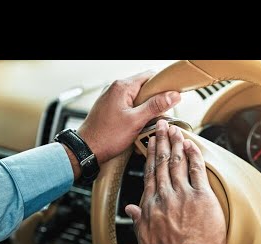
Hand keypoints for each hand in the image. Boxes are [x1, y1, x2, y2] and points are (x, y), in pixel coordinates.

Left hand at [66, 71, 180, 178]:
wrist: (87, 149)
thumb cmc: (106, 136)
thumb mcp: (136, 121)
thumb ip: (155, 106)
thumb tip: (172, 95)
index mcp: (122, 87)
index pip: (150, 76)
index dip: (164, 85)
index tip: (172, 96)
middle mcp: (116, 89)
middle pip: (145, 88)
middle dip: (155, 101)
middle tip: (160, 115)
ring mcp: (113, 99)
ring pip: (138, 99)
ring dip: (147, 110)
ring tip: (148, 123)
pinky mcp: (112, 108)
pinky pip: (130, 107)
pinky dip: (138, 115)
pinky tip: (139, 126)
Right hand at [124, 120, 225, 243]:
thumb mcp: (144, 240)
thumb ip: (139, 221)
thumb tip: (132, 210)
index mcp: (151, 205)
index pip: (150, 174)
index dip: (150, 156)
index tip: (150, 144)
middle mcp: (165, 196)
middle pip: (162, 163)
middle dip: (162, 142)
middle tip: (162, 127)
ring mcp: (183, 195)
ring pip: (178, 162)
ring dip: (177, 143)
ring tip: (176, 130)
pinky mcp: (201, 197)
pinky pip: (197, 170)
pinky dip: (194, 155)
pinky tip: (192, 145)